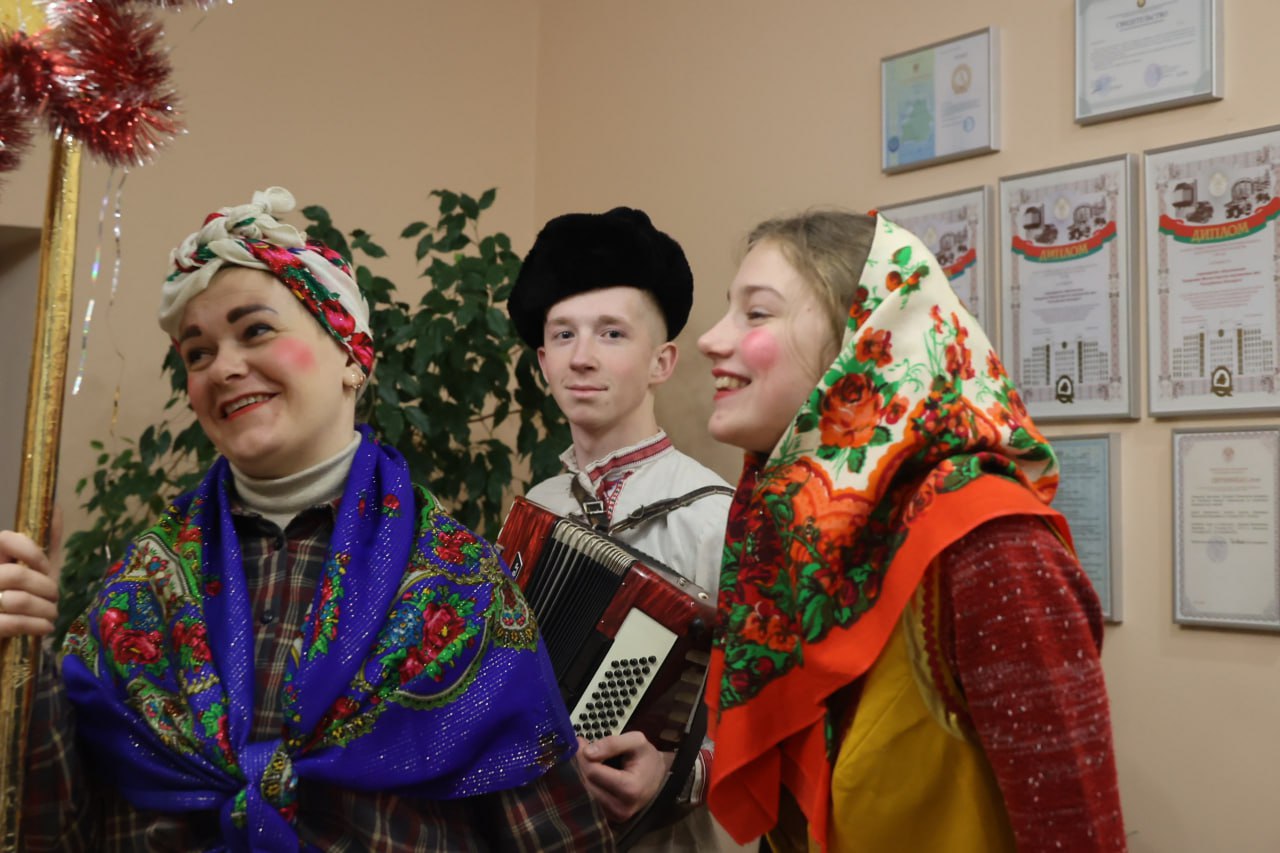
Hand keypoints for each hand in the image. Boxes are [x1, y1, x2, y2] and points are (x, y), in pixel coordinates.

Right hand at [0, 524, 60, 639]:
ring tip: (52, 615)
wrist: (9, 637)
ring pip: (17, 600)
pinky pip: (12, 624)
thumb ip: (47, 542)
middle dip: (45, 588)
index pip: (4, 539)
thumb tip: (57, 507)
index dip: (30, 551)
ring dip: (45, 610)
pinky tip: (46, 627)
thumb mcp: (40, 570)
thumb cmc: (24, 599)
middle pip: (16, 575)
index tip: (45, 567)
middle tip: (55, 597)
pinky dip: (36, 626)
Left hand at [574, 732, 674, 822]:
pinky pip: (589, 800)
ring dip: (581, 774)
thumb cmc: (647, 758)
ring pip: (584, 793)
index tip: (581, 742)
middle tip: (581, 749)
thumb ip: (613, 743)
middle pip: (586, 784)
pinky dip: (586, 785)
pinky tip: (590, 773)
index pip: (593, 772)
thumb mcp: (636, 741)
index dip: (584, 755)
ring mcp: (614, 816)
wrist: (658, 777)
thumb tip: (587, 752)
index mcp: (630, 789)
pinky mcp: (609, 818)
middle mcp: (621, 807)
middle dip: (581, 764)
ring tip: (586, 759)